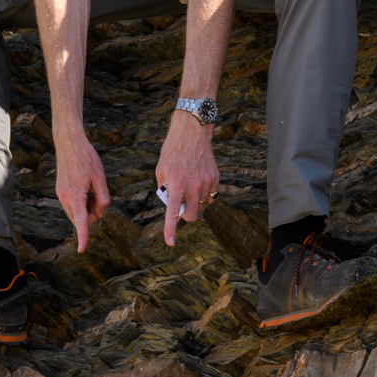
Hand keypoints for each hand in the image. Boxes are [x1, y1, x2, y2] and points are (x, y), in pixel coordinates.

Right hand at [55, 127, 109, 252]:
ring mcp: (61, 195)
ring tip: (92, 188)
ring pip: (77, 212)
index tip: (82, 250)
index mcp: (75, 195)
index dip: (83, 236)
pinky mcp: (61, 191)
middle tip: (99, 196)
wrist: (68, 143)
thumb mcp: (100, 178)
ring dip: (88, 207)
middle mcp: (65, 198)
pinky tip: (86, 186)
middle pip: (81, 218)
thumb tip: (99, 212)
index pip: (80, 221)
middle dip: (93, 214)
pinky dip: (82, 202)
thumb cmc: (86, 158)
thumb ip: (103, 199)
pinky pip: (73, 204)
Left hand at [156, 111, 219, 245]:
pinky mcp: (215, 179)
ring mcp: (206, 183)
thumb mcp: (161, 171)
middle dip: (187, 216)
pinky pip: (211, 196)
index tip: (170, 243)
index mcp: (176, 185)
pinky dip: (205, 194)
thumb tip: (171, 205)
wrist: (191, 133)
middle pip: (193, 216)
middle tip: (181, 206)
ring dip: (196, 202)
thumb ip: (165, 190)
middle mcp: (193, 186)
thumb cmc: (172, 151)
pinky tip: (199, 181)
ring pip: (203, 206)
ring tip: (189, 185)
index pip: (173, 213)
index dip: (171, 230)